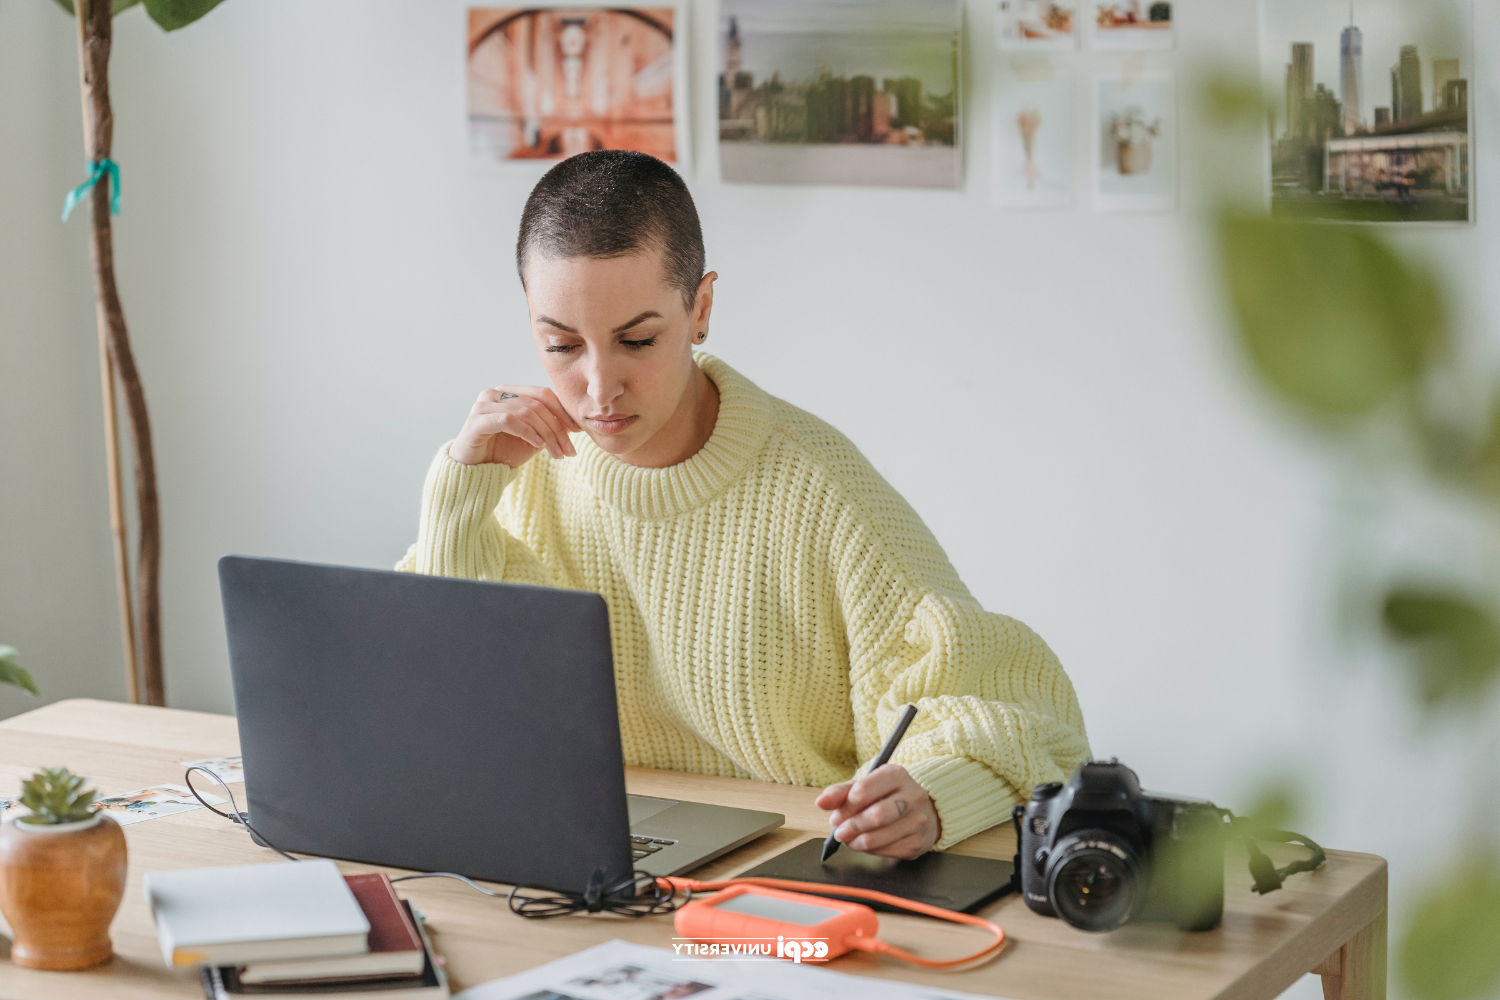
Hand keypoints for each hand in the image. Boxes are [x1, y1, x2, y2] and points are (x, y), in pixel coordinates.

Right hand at [449, 385, 580, 466]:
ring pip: (525, 412)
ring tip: (557, 453)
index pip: (542, 394)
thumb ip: (549, 427)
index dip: (562, 411)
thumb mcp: (533, 439)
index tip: (578, 431)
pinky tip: (538, 445)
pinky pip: (508, 420)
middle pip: (536, 403)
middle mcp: (494, 393)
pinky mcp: (476, 420)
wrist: (476, 472)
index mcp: (509, 392)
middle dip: (557, 428)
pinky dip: (527, 432)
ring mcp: (483, 404)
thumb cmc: (503, 453)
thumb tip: (575, 423)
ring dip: (546, 434)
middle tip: (569, 450)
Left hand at [815, 764, 939, 860]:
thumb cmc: (885, 797)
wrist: (921, 812)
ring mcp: (918, 821)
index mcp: (896, 775)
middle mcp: (913, 796)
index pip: (864, 791)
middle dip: (852, 827)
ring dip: (856, 842)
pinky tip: (866, 843)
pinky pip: (885, 852)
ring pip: (878, 838)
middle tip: (840, 832)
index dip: (846, 806)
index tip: (837, 815)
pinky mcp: (917, 843)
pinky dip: (869, 851)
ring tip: (850, 838)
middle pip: (876, 816)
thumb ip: (840, 793)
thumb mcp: (864, 786)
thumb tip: (821, 802)